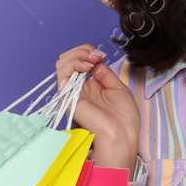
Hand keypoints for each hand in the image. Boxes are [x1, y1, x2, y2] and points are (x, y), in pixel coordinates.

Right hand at [55, 44, 140, 168]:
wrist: (122, 135)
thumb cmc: (123, 117)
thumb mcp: (117, 87)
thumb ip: (103, 72)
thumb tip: (94, 60)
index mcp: (91, 86)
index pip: (80, 61)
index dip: (89, 52)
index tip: (102, 54)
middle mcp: (79, 88)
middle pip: (68, 60)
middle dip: (82, 51)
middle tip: (96, 55)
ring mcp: (73, 92)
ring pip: (62, 64)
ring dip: (77, 55)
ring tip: (91, 60)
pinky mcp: (68, 96)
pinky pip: (62, 74)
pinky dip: (74, 64)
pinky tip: (87, 66)